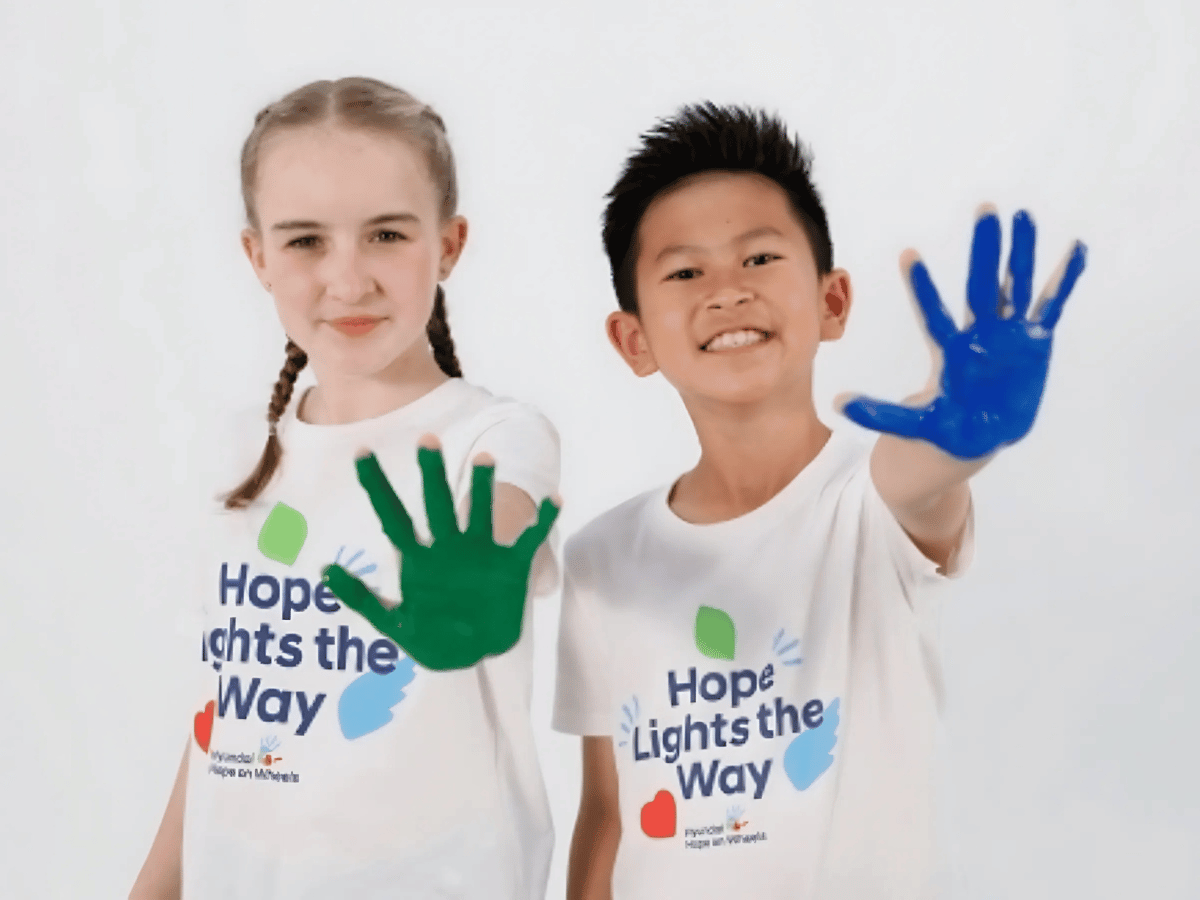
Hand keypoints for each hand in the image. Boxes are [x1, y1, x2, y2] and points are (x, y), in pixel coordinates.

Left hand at [321, 440, 559, 671]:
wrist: (470, 656)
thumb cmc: (431, 639)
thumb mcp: (391, 623)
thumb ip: (360, 598)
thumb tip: (324, 570)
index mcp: (418, 559)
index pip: (392, 516)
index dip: (376, 486)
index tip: (360, 452)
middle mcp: (448, 548)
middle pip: (436, 504)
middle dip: (432, 474)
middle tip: (426, 441)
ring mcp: (480, 554)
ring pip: (480, 512)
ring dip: (484, 487)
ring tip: (487, 460)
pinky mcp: (509, 567)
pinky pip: (529, 539)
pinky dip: (543, 520)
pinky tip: (555, 499)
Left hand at [838, 206, 1086, 458]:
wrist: (979, 437)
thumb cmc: (945, 428)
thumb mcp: (912, 424)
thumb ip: (881, 413)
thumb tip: (837, 404)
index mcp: (950, 351)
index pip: (933, 313)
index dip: (921, 286)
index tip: (907, 254)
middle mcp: (979, 334)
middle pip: (982, 285)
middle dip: (985, 249)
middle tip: (985, 208)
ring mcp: (1009, 334)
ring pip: (1017, 286)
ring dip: (1021, 253)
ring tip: (1023, 216)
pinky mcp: (1034, 342)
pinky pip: (1050, 306)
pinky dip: (1062, 280)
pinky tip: (1074, 248)